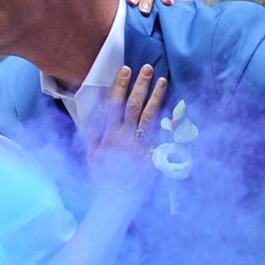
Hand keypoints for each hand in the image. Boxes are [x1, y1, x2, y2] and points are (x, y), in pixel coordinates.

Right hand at [85, 62, 168, 191]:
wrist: (118, 197)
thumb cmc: (104, 175)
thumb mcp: (93, 154)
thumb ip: (94, 133)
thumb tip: (94, 111)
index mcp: (109, 135)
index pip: (114, 104)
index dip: (120, 86)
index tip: (125, 70)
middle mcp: (126, 137)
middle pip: (134, 105)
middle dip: (140, 85)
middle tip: (147, 67)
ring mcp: (140, 144)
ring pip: (150, 115)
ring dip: (156, 96)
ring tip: (162, 80)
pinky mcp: (152, 152)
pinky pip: (160, 132)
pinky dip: (166, 118)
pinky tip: (172, 105)